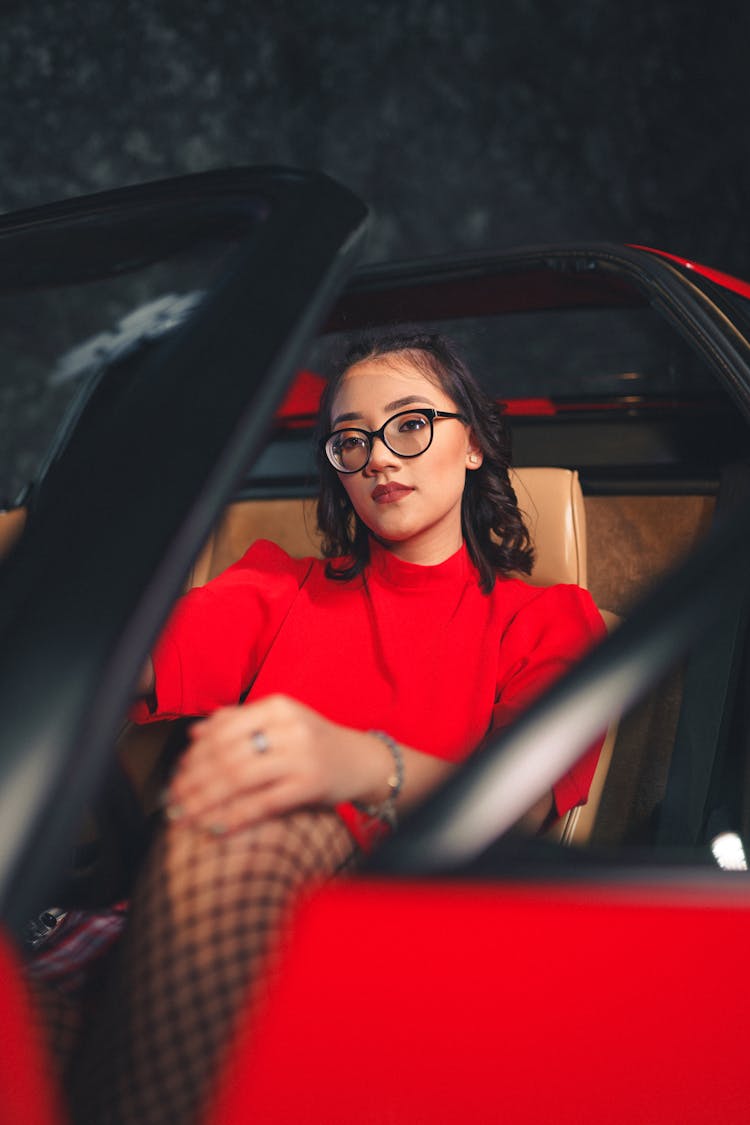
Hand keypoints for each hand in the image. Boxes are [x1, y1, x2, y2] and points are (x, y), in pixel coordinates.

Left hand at [165, 694, 391, 835]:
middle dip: (193, 782)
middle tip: (173, 802)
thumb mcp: (281, 722)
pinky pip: (262, 803)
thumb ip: (240, 722)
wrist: (362, 761)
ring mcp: (301, 755)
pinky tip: (216, 828)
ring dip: (205, 802)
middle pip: (226, 754)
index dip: (194, 756)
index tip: (177, 776)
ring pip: (238, 778)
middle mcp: (289, 727)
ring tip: (185, 818)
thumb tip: (196, 732)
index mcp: (277, 707)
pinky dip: (235, 817)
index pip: (222, 729)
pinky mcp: (310, 785)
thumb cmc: (315, 744)